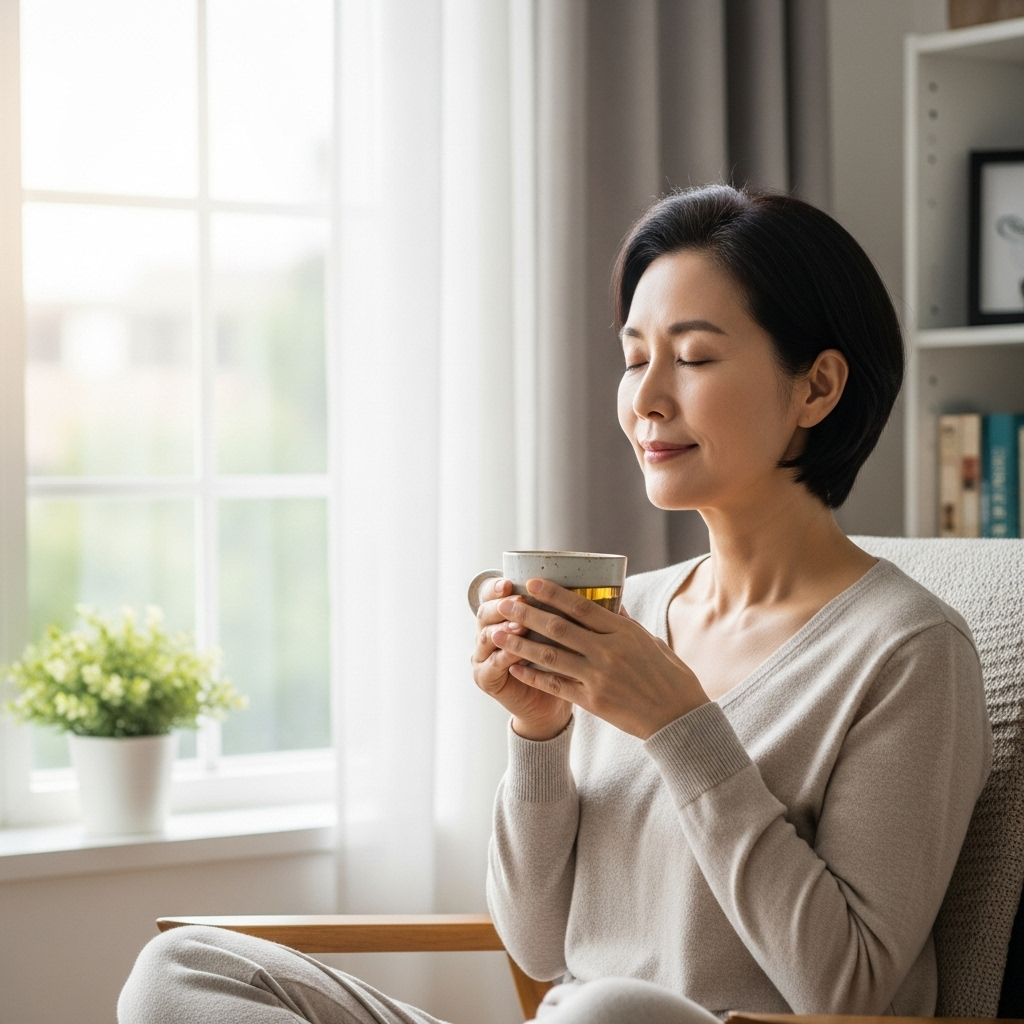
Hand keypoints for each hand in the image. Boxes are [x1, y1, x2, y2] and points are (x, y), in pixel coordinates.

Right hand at [471, 577, 573, 740]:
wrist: (544, 706)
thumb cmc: (561, 664)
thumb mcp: (564, 636)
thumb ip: (572, 615)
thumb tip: (605, 592)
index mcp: (503, 614)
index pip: (494, 593)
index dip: (502, 585)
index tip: (525, 580)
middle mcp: (488, 630)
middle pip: (486, 611)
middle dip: (504, 605)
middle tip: (520, 600)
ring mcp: (483, 654)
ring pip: (487, 636)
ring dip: (504, 630)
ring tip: (519, 626)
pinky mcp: (485, 677)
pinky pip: (493, 666)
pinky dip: (505, 659)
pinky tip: (515, 657)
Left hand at [492, 578, 708, 739]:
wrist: (678, 718)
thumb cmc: (669, 676)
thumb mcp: (649, 641)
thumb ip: (624, 624)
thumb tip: (608, 602)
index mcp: (623, 633)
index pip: (581, 607)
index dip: (553, 593)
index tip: (531, 583)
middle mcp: (607, 652)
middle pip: (558, 628)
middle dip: (526, 614)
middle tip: (504, 603)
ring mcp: (597, 677)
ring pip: (550, 655)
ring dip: (519, 643)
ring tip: (496, 633)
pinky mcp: (592, 701)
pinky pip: (555, 684)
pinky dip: (532, 674)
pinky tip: (514, 666)